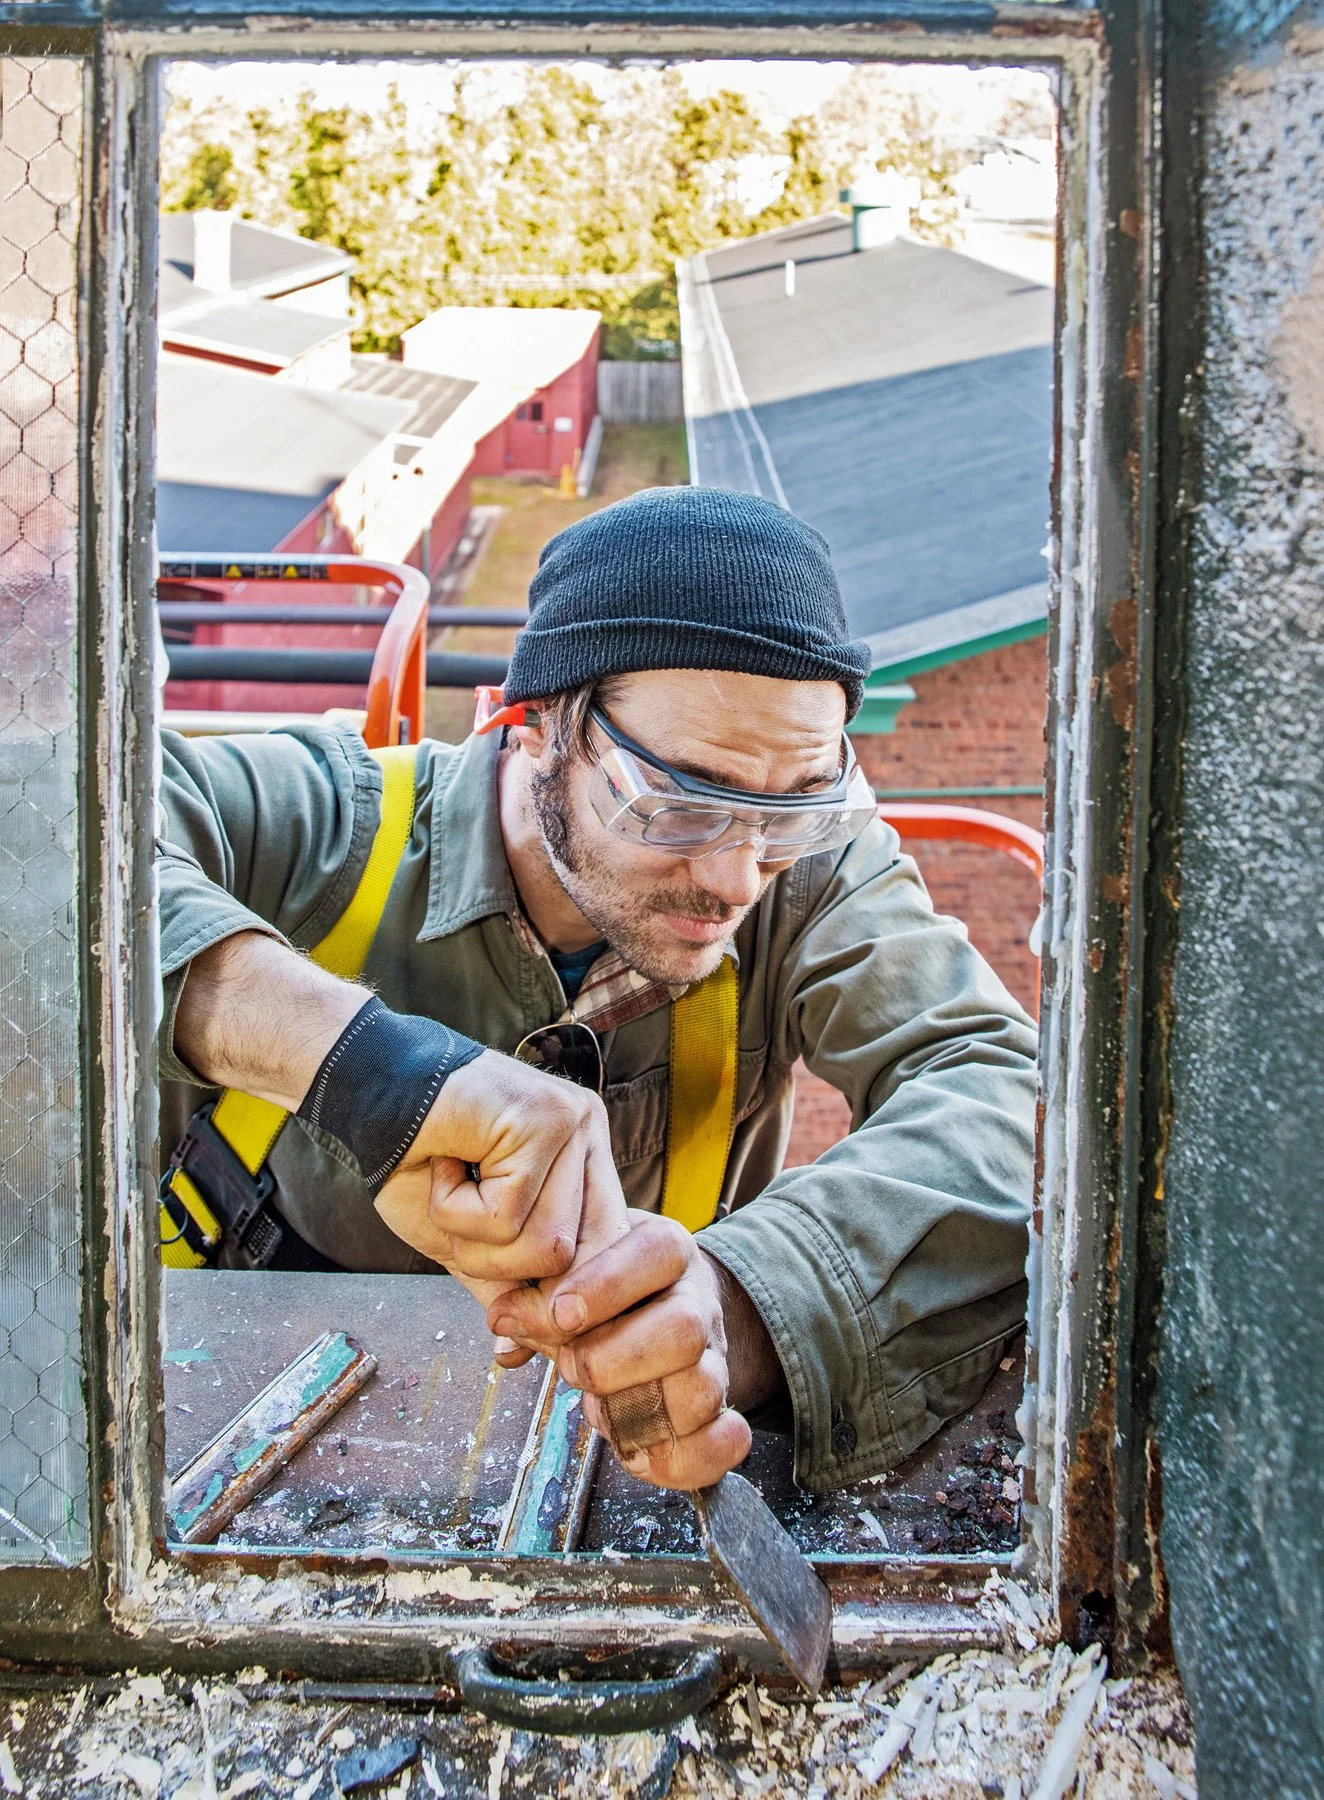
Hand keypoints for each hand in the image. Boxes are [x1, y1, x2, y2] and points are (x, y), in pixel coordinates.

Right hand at [373, 1050, 628, 1319]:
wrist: (363, 1095)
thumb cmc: (414, 1163)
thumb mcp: (471, 1244)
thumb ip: (513, 1288)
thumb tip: (545, 1353)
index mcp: (582, 1166)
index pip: (609, 1257)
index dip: (567, 1310)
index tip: (518, 1344)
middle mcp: (589, 1139)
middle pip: (593, 1261)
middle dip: (537, 1303)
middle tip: (495, 1313)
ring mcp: (573, 1124)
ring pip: (549, 1247)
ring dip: (479, 1245)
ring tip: (451, 1193)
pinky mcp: (543, 1118)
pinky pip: (508, 1215)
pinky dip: (457, 1210)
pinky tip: (444, 1164)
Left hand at [487, 1212, 753, 1489]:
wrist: (661, 1306)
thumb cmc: (602, 1289)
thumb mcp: (571, 1269)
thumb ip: (535, 1295)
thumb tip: (505, 1327)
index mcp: (665, 1251)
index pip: (655, 1252)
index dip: (608, 1285)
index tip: (560, 1314)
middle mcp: (697, 1302)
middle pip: (684, 1329)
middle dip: (612, 1359)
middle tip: (568, 1368)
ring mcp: (712, 1359)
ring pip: (702, 1389)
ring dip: (636, 1413)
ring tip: (595, 1410)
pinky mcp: (716, 1412)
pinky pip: (724, 1443)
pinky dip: (687, 1459)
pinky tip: (639, 1456)